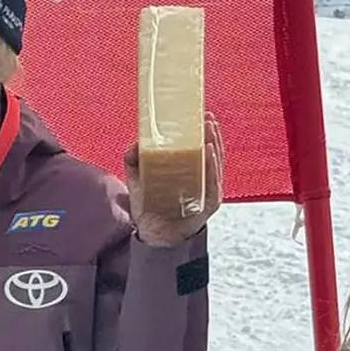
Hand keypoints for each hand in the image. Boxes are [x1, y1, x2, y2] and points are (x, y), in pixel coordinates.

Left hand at [125, 112, 223, 245]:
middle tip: (205, 117)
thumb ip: (134, 161)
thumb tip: (135, 143)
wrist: (156, 236)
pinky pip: (213, 182)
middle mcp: (203, 180)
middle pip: (212, 152)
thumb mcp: (139, 180)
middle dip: (210, 133)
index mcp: (191, 171)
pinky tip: (208, 150)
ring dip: (214, 143)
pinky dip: (212, 165)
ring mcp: (208, 191)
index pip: (201, 148)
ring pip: (215, 164)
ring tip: (208, 128)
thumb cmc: (151, 206)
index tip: (200, 114)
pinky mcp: (209, 203)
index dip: (203, 131)